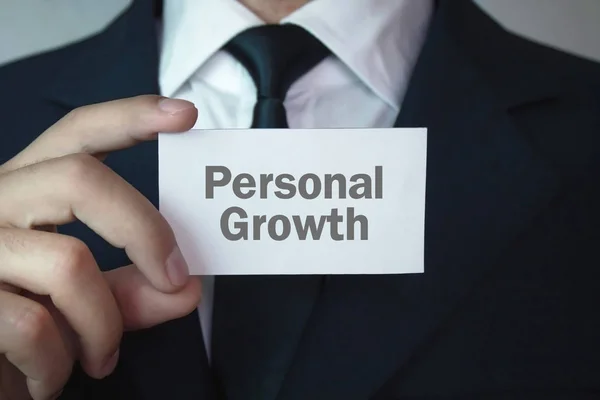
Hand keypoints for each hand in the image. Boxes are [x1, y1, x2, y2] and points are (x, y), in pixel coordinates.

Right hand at [0, 95, 201, 399]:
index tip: (184, 114)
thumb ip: (129, 291)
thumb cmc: (18, 328)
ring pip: (69, 264)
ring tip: (98, 358)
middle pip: (80, 178)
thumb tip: (187, 288)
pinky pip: (34, 326)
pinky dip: (57, 365)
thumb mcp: (78, 302)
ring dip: (102, 326)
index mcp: (27, 192)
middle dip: (144, 230)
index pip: (75, 133)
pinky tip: (48, 379)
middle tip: (174, 277)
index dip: (130, 116)